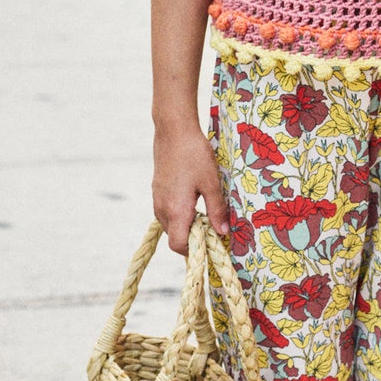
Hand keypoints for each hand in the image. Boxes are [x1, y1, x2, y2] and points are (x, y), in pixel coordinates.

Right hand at [152, 118, 229, 253]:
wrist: (173, 130)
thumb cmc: (194, 155)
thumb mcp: (212, 183)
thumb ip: (216, 210)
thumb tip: (223, 232)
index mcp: (176, 210)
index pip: (179, 246)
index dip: (195, 250)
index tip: (211, 241)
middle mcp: (162, 209)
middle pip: (175, 237)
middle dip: (193, 237)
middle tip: (212, 225)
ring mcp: (158, 200)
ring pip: (170, 225)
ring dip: (186, 225)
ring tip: (204, 210)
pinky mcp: (157, 191)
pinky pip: (167, 213)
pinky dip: (179, 214)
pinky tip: (193, 198)